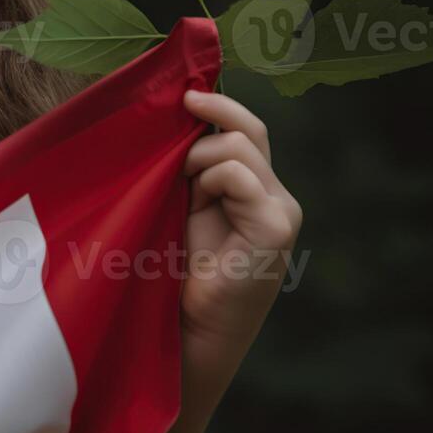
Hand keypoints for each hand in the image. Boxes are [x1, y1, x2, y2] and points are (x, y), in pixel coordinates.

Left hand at [158, 88, 303, 432]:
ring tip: (175, 190)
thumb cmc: (156, 281)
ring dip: (196, 156)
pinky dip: (212, 177)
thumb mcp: (162, 211)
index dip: (211, 101)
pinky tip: (193, 202)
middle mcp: (268, 196)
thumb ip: (171, 171)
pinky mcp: (277, 230)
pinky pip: (244, 174)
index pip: (239, 126)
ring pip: (240, 145)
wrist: (172, 343)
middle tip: (170, 128)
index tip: (175, 88)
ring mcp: (280, 212)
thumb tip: (153, 117)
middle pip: (246, 126)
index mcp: (243, 191)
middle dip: (203, 118)